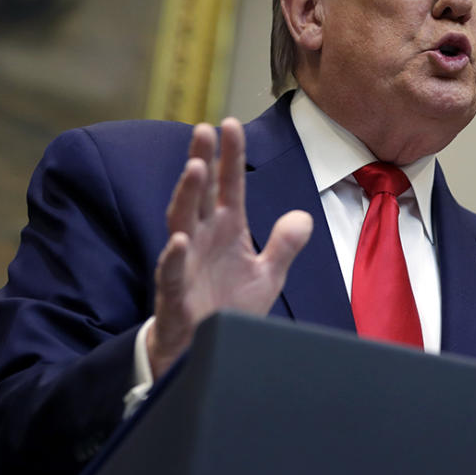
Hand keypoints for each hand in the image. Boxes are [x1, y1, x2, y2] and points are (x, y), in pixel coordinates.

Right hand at [147, 118, 311, 377]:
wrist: (206, 352)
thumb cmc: (231, 308)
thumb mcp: (268, 275)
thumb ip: (285, 245)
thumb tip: (303, 216)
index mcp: (226, 230)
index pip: (230, 186)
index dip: (230, 156)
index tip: (232, 123)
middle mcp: (203, 239)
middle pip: (201, 194)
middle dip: (202, 161)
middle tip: (204, 129)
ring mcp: (186, 264)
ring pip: (182, 223)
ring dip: (187, 196)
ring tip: (195, 168)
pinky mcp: (175, 295)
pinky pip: (171, 273)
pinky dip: (175, 257)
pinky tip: (180, 240)